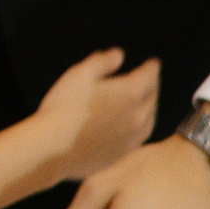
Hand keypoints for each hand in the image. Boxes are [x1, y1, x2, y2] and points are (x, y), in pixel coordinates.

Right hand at [30, 48, 160, 185]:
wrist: (55, 148)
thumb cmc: (65, 106)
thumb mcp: (79, 74)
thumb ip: (102, 63)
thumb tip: (119, 54)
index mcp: (129, 93)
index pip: (149, 76)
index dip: (152, 67)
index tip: (154, 62)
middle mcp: (138, 116)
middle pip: (152, 98)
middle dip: (152, 87)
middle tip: (149, 80)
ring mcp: (132, 138)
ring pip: (149, 120)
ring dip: (149, 108)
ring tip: (145, 103)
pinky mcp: (123, 154)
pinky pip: (139, 137)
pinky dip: (141, 127)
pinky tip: (132, 127)